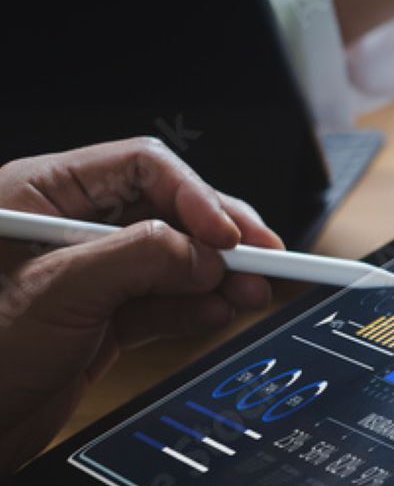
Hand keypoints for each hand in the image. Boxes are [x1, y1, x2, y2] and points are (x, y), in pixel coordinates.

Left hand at [0, 139, 281, 474]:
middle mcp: (65, 227)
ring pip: (172, 259)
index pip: (140, 168)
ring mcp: (86, 275)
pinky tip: (218, 313)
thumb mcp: (56, 292)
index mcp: (40, 195)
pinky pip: (163, 301)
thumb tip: (205, 254)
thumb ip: (140, 261)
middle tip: (262, 258)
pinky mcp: (99, 318)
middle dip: (217, 238)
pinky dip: (195, 308)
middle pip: (166, 211)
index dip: (193, 194)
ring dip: (216, 276)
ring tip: (250, 292)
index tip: (227, 234)